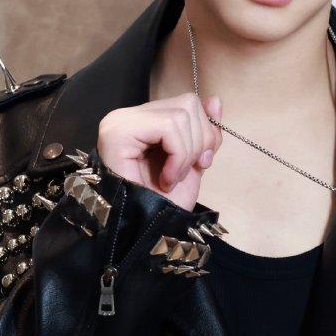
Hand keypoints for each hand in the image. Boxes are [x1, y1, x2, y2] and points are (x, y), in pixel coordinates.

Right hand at [98, 93, 223, 211]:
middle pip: (187, 104)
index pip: (188, 104)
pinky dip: (178, 156)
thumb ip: (203, 134)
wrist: (143, 234)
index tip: (202, 163)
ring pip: (181, 115)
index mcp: (145, 121)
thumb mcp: (193, 164)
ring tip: (172, 178)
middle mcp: (129, 115)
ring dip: (187, 153)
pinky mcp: (118, 131)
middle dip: (199, 142)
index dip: (205, 132)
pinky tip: (166, 178)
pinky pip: (168, 127)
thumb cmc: (163, 205)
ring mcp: (121, 121)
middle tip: (185, 173)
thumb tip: (216, 101)